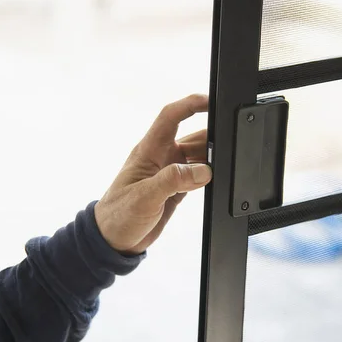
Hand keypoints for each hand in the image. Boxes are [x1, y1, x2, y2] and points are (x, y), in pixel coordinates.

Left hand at [94, 94, 211, 254]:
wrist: (114, 239)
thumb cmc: (119, 215)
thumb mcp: (145, 197)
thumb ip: (173, 180)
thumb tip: (203, 170)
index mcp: (149, 150)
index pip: (171, 117)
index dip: (191, 104)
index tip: (211, 101)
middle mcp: (161, 157)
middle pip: (193, 136)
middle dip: (212, 137)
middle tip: (228, 146)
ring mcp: (170, 172)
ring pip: (199, 156)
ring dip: (211, 160)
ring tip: (222, 168)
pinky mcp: (177, 187)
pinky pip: (198, 174)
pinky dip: (208, 176)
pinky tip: (213, 181)